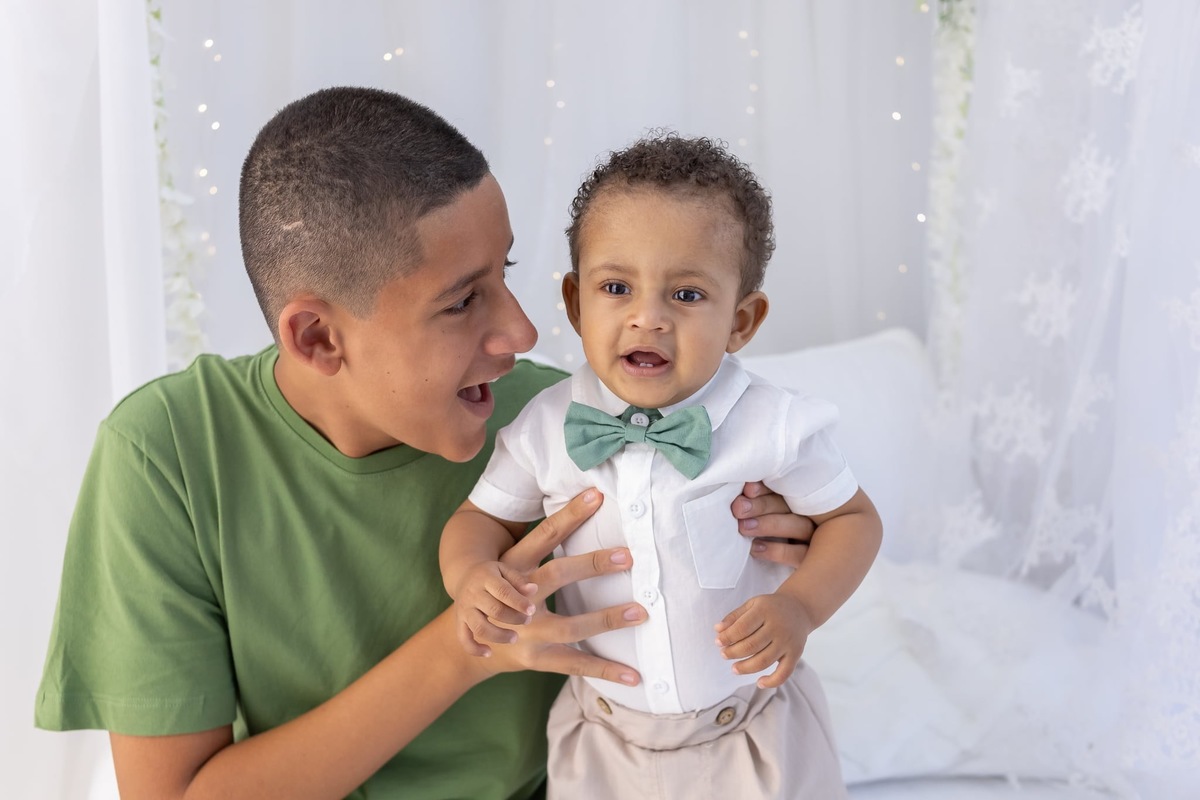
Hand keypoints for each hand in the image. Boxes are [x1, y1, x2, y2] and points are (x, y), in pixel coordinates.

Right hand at [452, 560, 538, 655]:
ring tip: (514, 637)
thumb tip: (533, 590)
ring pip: (479, 627)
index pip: (503, 591)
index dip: (519, 602)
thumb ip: (519, 580)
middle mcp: (472, 594)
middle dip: (514, 618)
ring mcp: (464, 609)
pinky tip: (489, 653)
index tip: (532, 610)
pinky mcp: (459, 621)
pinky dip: (474, 649)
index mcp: (486, 578)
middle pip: (494, 610)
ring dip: (499, 636)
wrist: (464, 576)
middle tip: (527, 621)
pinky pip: (464, 638)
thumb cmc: (493, 575)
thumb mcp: (505, 570)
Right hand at [486, 488, 646, 686]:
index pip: (546, 533)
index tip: (596, 495)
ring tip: (639, 613)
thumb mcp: (514, 566)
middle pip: (557, 575)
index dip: (570, 513)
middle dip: (592, 565)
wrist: (465, 642)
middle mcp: (518, 597)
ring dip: (607, 620)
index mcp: (515, 566)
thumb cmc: (504, 593)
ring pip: (570, 626)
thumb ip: (544, 546)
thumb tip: (587, 507)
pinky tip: (633, 675)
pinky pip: (575, 664)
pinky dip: (605, 670)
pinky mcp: (535, 658)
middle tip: (627, 556)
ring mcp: (524, 631)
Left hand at [714, 591, 813, 688]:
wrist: (799, 608)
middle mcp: (778, 627)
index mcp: (764, 611)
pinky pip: (784, 673)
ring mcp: (787, 642)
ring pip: (764, 661)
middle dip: (733, 652)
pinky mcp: (796, 654)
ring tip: (734, 668)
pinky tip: (759, 683)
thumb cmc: (771, 607)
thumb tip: (717, 630)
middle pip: (751, 645)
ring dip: (746, 668)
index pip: (742, 628)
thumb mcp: (752, 604)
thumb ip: (734, 616)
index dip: (727, 637)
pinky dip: (772, 682)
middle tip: (724, 654)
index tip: (718, 643)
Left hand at [733, 481, 814, 567]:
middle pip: (793, 504)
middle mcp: (814, 515)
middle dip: (763, 504)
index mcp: (801, 499)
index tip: (747, 489)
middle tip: (739, 508)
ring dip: (769, 524)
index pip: (787, 487)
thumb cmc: (770, 538)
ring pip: (800, 526)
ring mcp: (819, 538)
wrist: (796, 575)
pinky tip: (755, 548)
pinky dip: (776, 551)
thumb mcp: (767, 516)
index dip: (766, 487)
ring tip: (744, 527)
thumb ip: (757, 503)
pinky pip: (799, 554)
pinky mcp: (815, 561)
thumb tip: (740, 492)